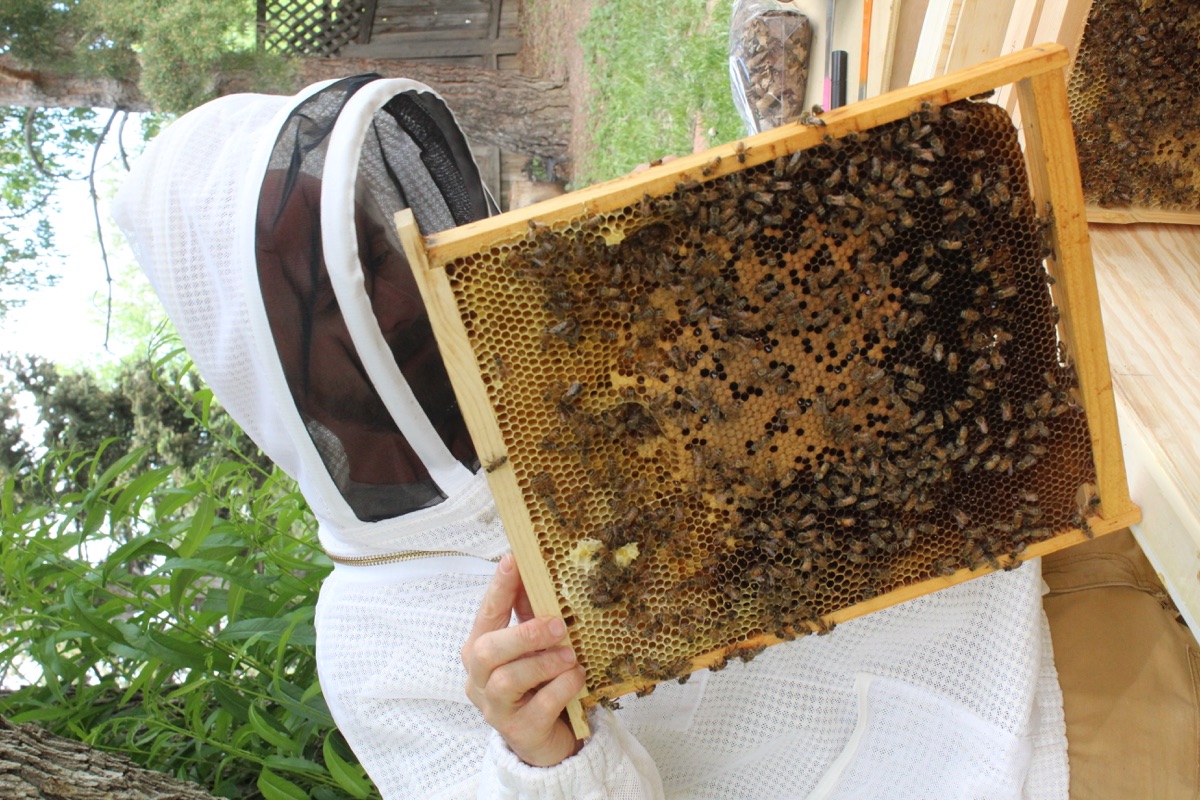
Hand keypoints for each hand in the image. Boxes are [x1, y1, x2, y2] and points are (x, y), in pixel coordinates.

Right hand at [462, 553, 585, 766]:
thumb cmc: (537, 686)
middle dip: (525, 633)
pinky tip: (576, 678)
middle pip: (487, 651)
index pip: (486, 614)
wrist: (546, 740)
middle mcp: (479, 680)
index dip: (499, 587)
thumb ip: (530, 617)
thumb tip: (538, 573)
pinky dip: (562, 687)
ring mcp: (496, 708)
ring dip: (545, 662)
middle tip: (559, 625)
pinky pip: (539, 705)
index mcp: (480, 651)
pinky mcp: (519, 731)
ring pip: (508, 679)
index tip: (513, 559)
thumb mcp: (532, 649)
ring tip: (570, 656)